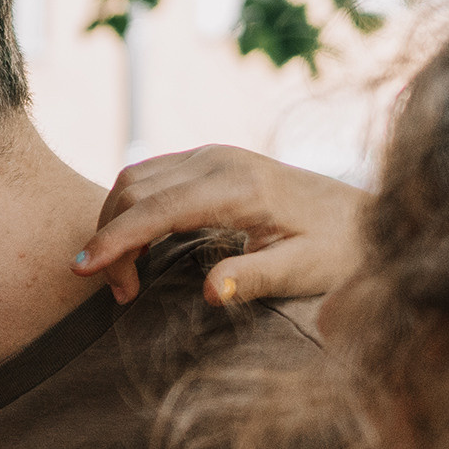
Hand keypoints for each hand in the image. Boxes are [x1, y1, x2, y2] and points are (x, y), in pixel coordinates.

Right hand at [76, 145, 368, 305]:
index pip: (155, 209)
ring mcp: (213, 155)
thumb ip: (256, 279)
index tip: (83, 270)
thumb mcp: (304, 271)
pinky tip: (139, 244)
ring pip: (135, 178)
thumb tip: (211, 292)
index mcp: (237, 186)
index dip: (114, 240)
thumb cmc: (339, 248)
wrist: (365, 215)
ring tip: (127, 277)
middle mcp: (218, 160)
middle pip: (133, 189)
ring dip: (116, 222)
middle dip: (111, 238)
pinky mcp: (211, 159)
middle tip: (121, 294)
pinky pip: (151, 176)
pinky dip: (131, 208)